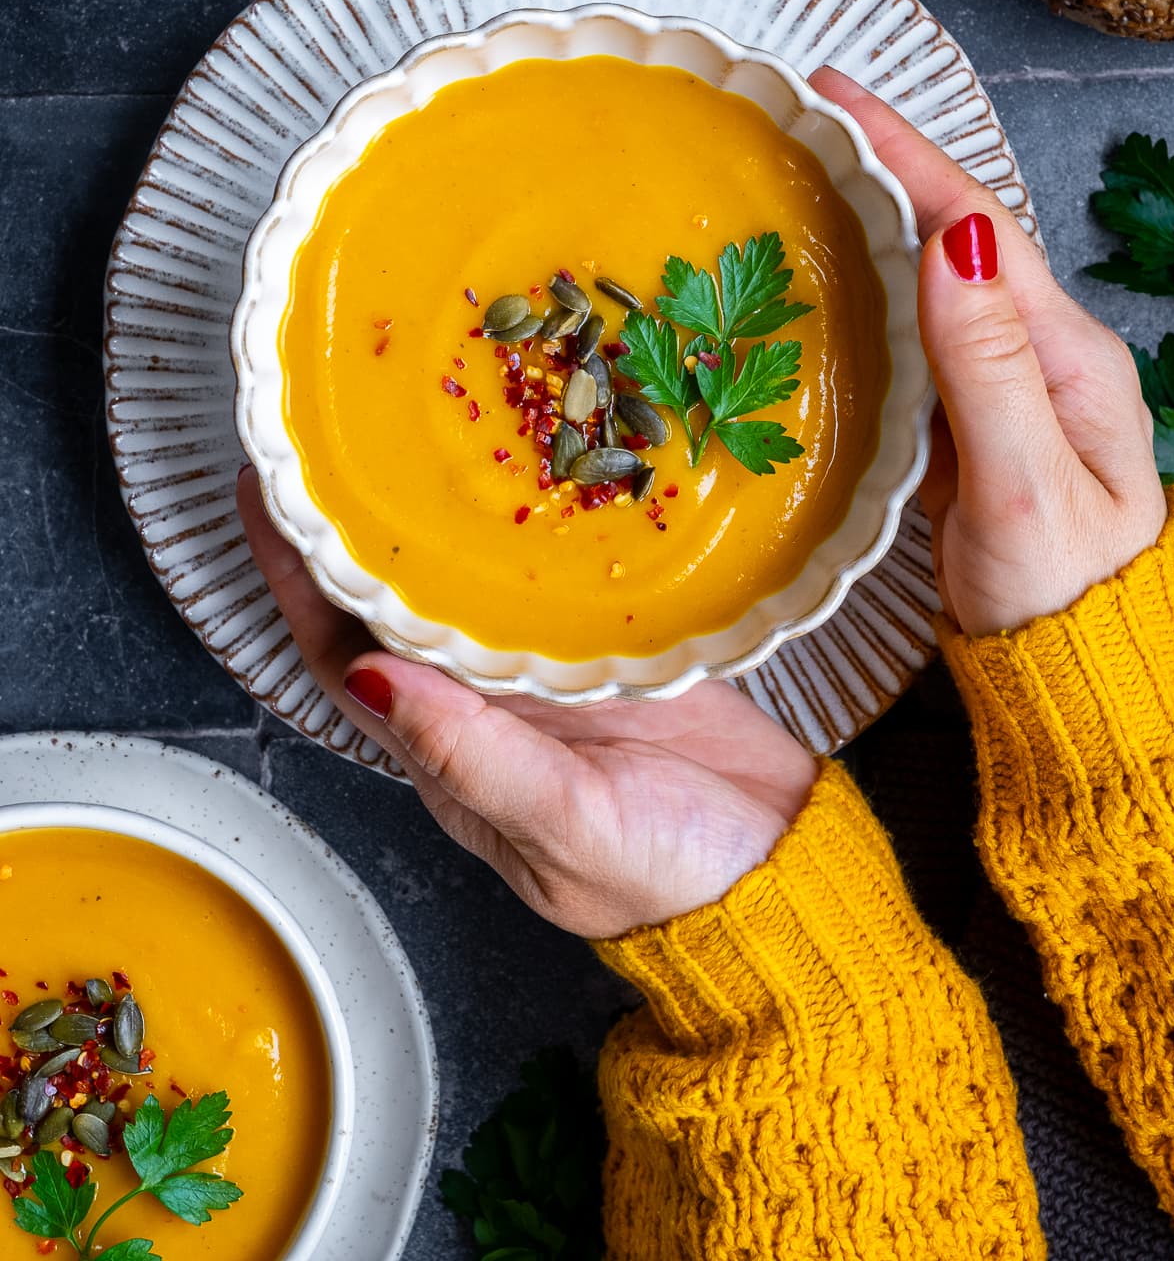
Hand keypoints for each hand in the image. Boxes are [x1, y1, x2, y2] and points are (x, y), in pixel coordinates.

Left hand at [237, 468, 816, 938]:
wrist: (779, 870)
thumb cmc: (669, 874)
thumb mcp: (563, 826)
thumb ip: (470, 757)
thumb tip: (369, 680)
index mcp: (447, 754)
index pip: (343, 654)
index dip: (294, 578)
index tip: (263, 494)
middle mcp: (480, 704)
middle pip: (391, 603)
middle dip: (349, 524)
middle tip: (324, 429)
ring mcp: (540, 672)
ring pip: (461, 579)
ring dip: (428, 512)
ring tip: (405, 429)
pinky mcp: (605, 644)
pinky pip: (546, 573)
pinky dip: (522, 522)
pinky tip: (521, 466)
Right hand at [811, 66, 1165, 635]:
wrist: (1074, 678)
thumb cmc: (1060, 597)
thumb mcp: (1024, 486)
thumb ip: (987, 368)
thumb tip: (956, 240)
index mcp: (1065, 355)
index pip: (979, 224)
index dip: (907, 152)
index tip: (836, 96)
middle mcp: (1037, 357)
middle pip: (952, 235)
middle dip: (881, 167)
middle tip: (797, 121)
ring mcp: (1000, 390)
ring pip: (926, 282)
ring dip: (867, 223)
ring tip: (795, 181)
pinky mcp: (964, 429)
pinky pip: (909, 340)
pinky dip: (861, 297)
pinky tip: (817, 289)